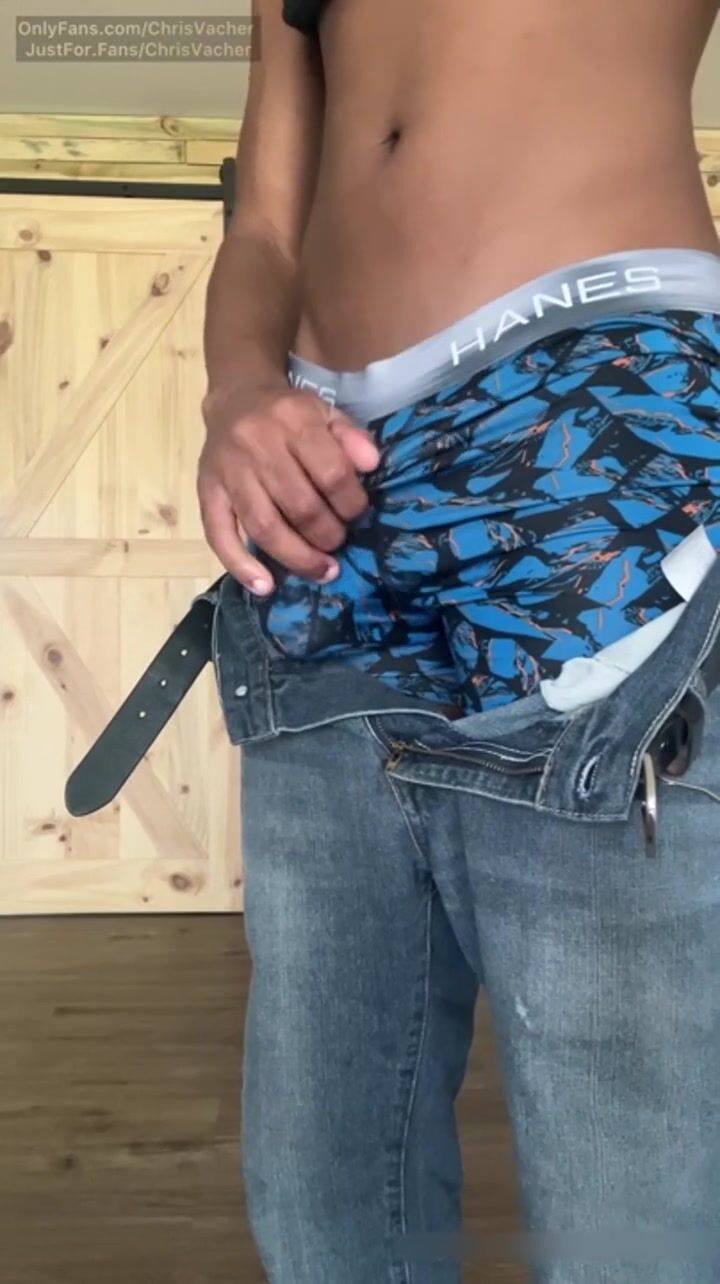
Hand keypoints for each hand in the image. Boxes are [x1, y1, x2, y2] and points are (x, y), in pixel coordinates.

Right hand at [197, 381, 379, 594]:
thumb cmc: (288, 413)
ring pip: (264, 527)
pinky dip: (241, 566)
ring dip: (297, 557)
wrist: (234, 397)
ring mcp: (229, 471)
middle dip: (327, 535)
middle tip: (338, 544)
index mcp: (293, 420)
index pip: (331, 473)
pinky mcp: (207, 491)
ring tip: (321, 571)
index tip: (357, 514)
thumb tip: (372, 465)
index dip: (351, 503)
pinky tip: (265, 587)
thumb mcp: (326, 412)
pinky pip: (219, 534)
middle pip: (300, 506)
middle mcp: (258, 445)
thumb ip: (352, 438)